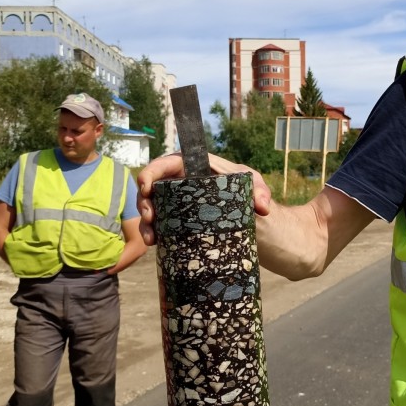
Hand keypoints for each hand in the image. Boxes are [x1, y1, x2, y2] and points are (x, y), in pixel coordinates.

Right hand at [136, 152, 272, 244]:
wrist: (249, 219)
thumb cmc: (248, 193)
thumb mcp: (255, 186)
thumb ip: (260, 191)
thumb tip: (261, 207)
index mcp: (194, 167)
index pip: (168, 163)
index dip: (152, 171)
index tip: (146, 185)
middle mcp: (180, 183)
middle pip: (153, 185)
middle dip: (144, 200)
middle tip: (149, 216)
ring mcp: (175, 203)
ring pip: (152, 206)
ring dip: (146, 220)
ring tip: (151, 237)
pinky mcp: (175, 221)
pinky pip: (158, 224)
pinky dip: (153, 232)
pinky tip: (154, 243)